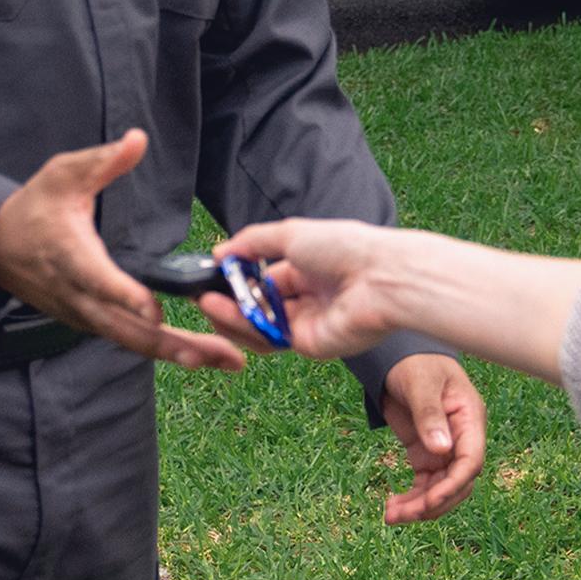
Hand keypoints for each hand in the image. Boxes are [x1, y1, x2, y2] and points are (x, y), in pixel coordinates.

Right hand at [0, 130, 241, 371]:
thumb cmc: (35, 206)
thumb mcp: (64, 173)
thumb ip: (102, 160)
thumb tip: (137, 139)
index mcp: (71, 255)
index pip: (99, 280)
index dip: (125, 296)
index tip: (154, 310)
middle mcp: (78, 294)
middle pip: (127, 328)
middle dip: (176, 344)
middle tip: (225, 354)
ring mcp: (83, 314)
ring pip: (131, 341)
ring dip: (177, 352)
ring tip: (225, 359)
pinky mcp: (89, 321)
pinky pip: (126, 340)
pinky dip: (160, 349)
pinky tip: (195, 352)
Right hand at [214, 214, 410, 355]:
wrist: (379, 279)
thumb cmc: (344, 248)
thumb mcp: (292, 234)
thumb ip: (254, 243)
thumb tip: (220, 252)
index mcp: (307, 267)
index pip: (265, 277)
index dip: (240, 277)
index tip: (214, 275)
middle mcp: (306, 296)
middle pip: (259, 304)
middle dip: (230, 300)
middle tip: (201, 295)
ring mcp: (306, 322)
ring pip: (259, 324)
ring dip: (230, 314)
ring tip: (206, 302)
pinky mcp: (307, 345)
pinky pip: (269, 339)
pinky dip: (245, 328)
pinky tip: (226, 311)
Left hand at [378, 351, 485, 524]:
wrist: (399, 356)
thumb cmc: (415, 362)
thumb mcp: (420, 383)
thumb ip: (429, 414)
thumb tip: (442, 449)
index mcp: (469, 419)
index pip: (471, 461)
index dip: (453, 485)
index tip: (429, 500)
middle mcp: (462, 438)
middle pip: (457, 483)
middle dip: (432, 503)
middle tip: (401, 514)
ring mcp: (445, 449)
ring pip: (440, 490)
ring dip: (419, 507)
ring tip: (390, 515)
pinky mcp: (427, 454)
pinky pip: (425, 485)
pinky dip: (412, 499)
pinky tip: (393, 507)